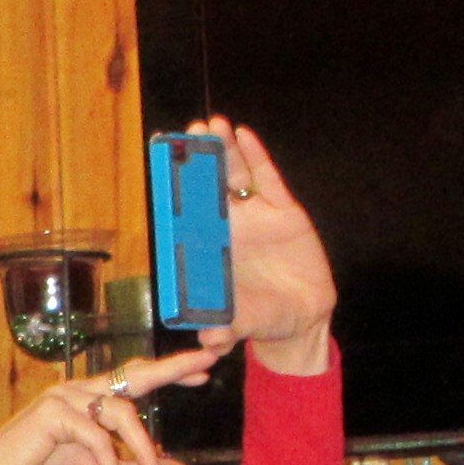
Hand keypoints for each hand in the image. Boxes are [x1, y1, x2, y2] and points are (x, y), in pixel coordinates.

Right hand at [0, 345, 226, 464]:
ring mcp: (62, 399)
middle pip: (134, 375)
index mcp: (85, 402)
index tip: (204, 371)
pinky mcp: (52, 415)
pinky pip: (97, 437)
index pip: (133, 380)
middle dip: (172, 369)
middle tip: (207, 362)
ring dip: (142, 450)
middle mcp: (76, 392)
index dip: (169, 373)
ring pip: (122, 413)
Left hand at [194, 119, 335, 376]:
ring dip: (224, 149)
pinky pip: (268, 180)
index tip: (162, 157)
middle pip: (208, 184)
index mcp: (208, 247)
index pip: (187, 210)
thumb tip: (210, 340)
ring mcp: (256, 216)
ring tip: (212, 125)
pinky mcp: (285, 213)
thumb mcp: (243, 325)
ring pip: (235, 175)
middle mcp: (228, 226)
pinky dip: (256, 157)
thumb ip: (227, 329)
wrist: (301, 319)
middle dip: (199, 157)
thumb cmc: (261, 319)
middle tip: (189, 130)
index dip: (175, 184)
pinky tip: (244, 134)